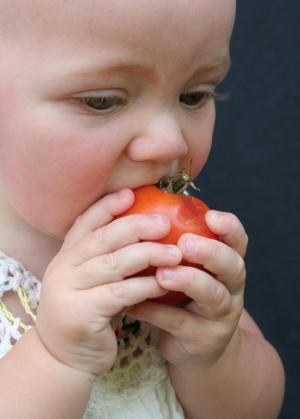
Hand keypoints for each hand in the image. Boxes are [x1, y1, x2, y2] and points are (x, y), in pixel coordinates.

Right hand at [34, 189, 181, 376]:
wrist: (64, 358)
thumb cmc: (87, 313)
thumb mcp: (90, 280)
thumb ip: (105, 257)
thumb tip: (139, 229)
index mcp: (65, 256)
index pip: (85, 222)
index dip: (107, 206)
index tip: (131, 193)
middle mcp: (63, 268)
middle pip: (102, 238)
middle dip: (136, 226)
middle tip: (165, 222)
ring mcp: (69, 290)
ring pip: (114, 264)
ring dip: (148, 255)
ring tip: (175, 253)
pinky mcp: (82, 314)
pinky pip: (122, 293)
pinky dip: (146, 285)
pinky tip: (165, 282)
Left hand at [127, 210, 246, 367]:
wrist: (195, 349)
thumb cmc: (184, 297)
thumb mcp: (187, 271)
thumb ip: (175, 248)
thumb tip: (140, 215)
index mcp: (227, 266)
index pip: (238, 242)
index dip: (229, 228)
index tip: (211, 216)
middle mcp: (231, 289)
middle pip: (233, 266)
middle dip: (210, 252)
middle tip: (185, 243)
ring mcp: (221, 316)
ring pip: (213, 296)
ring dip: (188, 281)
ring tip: (162, 274)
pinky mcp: (203, 340)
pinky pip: (180, 323)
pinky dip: (156, 311)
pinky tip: (134, 304)